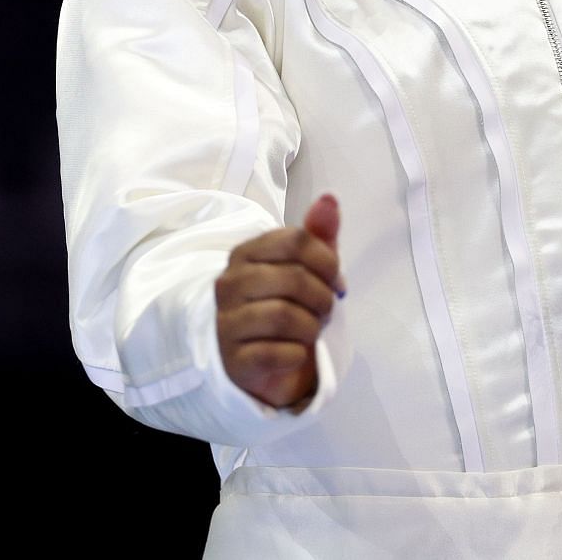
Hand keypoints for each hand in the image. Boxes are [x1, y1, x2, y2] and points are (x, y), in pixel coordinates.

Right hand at [216, 192, 345, 408]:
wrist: (261, 363)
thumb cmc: (285, 305)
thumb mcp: (306, 268)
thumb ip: (318, 235)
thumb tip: (329, 199)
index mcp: (246, 253)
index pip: (296, 240)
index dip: (327, 261)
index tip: (336, 281)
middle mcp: (229, 283)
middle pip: (294, 278)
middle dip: (322, 298)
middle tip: (324, 311)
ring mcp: (226, 322)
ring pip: (283, 316)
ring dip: (311, 327)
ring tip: (311, 331)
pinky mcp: (232, 360)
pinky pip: (274, 353)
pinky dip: (296, 354)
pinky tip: (294, 353)